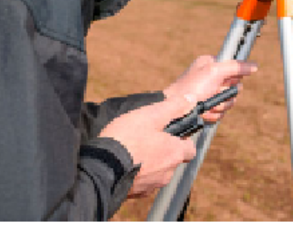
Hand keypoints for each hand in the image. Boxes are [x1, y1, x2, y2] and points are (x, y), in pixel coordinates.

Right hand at [99, 56, 256, 197]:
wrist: (101, 168)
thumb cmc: (128, 138)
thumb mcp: (152, 115)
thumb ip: (174, 107)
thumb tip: (191, 99)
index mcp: (174, 154)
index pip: (190, 149)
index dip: (182, 140)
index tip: (169, 133)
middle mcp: (167, 173)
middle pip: (172, 160)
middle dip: (163, 151)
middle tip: (146, 138)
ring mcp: (151, 186)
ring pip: (157, 172)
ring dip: (149, 163)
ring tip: (132, 150)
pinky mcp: (136, 194)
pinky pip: (141, 182)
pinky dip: (136, 174)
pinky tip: (124, 164)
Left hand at [163, 55, 257, 121]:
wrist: (175, 112)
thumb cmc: (191, 88)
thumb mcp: (214, 72)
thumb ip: (236, 67)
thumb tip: (255, 65)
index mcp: (211, 64)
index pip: (235, 68)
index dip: (233, 77)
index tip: (225, 81)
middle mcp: (211, 78)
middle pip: (235, 87)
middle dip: (226, 95)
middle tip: (214, 94)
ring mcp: (209, 94)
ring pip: (229, 102)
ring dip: (219, 106)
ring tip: (206, 105)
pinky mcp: (207, 108)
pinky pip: (221, 114)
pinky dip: (214, 115)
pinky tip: (203, 113)